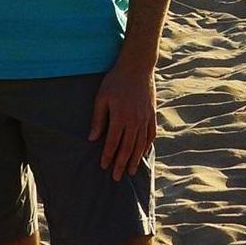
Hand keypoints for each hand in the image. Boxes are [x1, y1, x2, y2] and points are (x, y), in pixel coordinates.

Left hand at [87, 63, 157, 180]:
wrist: (137, 66)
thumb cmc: (116, 81)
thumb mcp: (102, 97)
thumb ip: (98, 119)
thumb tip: (93, 139)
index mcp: (121, 117)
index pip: (113, 143)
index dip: (108, 156)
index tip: (103, 167)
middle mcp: (135, 120)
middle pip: (128, 148)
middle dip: (121, 164)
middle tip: (116, 177)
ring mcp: (145, 118)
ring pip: (141, 144)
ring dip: (135, 159)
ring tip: (131, 171)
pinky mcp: (152, 114)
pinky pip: (151, 134)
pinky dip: (147, 146)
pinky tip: (144, 153)